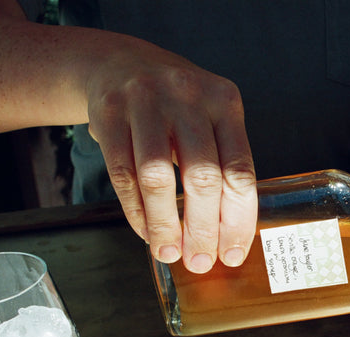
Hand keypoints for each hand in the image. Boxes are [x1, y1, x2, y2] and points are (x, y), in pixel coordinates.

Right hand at [85, 37, 256, 273]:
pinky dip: (136, 211)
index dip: (238, 220)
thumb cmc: (176, 105)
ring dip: (165, 224)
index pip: (240, 171)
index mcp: (225, 102)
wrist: (119, 63)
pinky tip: (146, 231)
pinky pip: (123, 175)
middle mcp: (189, 97)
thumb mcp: (210, 120)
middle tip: (201, 261)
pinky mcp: (109, 113)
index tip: (234, 253)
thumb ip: (222, 168)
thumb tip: (226, 237)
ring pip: (158, 178)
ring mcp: (146, 102)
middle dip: (203, 228)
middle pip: (202, 177)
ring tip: (170, 252)